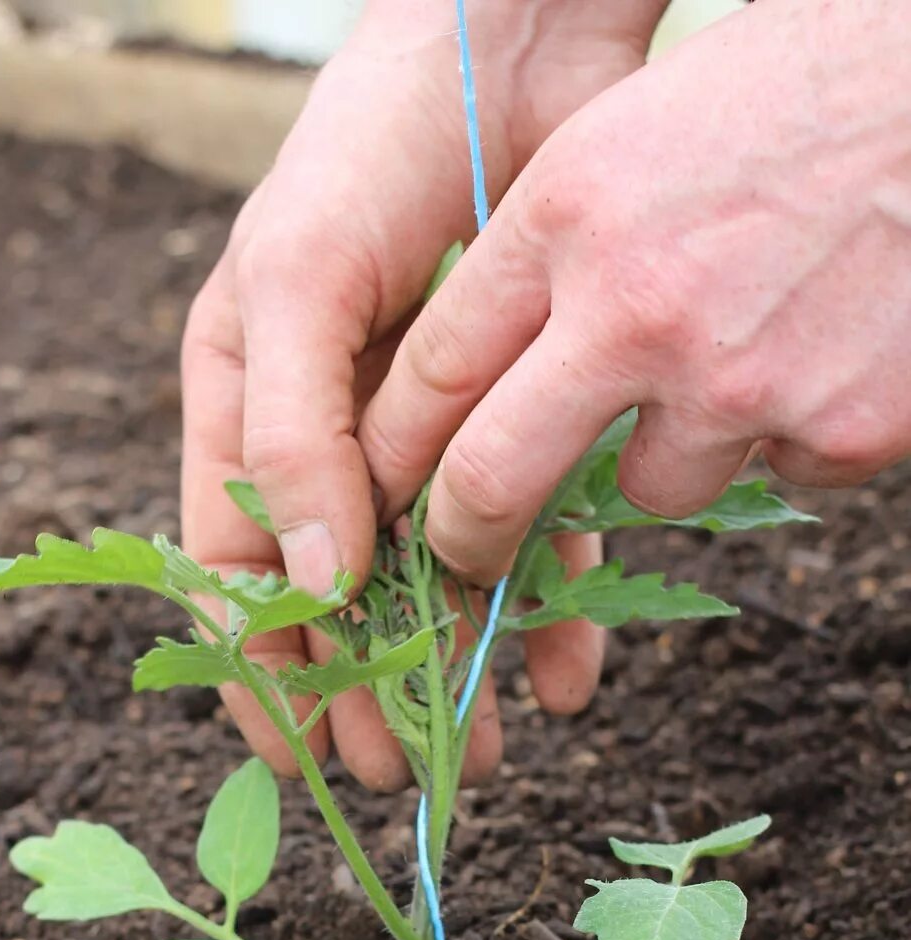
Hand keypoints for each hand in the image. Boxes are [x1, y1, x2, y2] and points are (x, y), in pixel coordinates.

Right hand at [182, 1, 662, 787]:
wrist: (506, 53)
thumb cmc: (366, 151)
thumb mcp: (294, 286)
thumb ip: (288, 438)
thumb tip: (306, 587)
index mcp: (241, 406)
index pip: (230, 563)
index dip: (254, 664)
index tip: (289, 751)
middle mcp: (330, 436)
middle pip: (336, 594)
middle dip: (363, 690)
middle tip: (395, 776)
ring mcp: (424, 435)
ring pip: (435, 581)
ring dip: (458, 669)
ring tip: (488, 750)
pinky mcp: (514, 420)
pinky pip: (528, 529)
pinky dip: (549, 602)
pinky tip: (570, 666)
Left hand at [360, 0, 910, 585]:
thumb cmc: (783, 94)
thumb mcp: (626, 140)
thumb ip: (547, 259)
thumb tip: (488, 381)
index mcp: (566, 217)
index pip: (433, 372)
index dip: (395, 448)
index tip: (387, 488)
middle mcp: (637, 306)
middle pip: (494, 477)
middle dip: (465, 539)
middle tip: (464, 557)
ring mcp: (739, 376)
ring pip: (651, 490)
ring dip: (675, 452)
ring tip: (735, 356)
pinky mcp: (841, 426)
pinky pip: (779, 473)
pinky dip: (788, 432)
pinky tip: (823, 347)